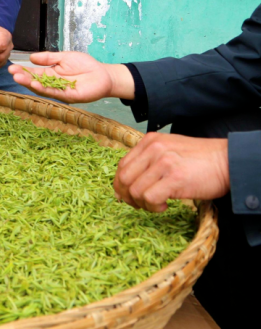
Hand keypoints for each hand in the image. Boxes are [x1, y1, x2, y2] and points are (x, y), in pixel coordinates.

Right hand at [8, 51, 132, 102]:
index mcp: (51, 74)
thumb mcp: (64, 57)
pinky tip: (36, 84)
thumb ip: (48, 58)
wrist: (104, 74)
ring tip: (19, 78)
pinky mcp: (69, 96)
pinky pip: (55, 93)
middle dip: (23, 77)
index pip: (34, 72)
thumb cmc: (85, 65)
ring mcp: (60, 91)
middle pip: (35, 81)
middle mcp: (53, 84)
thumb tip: (31, 57)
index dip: (23, 71)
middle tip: (12, 72)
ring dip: (30, 84)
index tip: (12, 67)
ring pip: (42, 88)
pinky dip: (44, 89)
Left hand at [115, 134, 229, 211]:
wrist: (228, 160)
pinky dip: (153, 206)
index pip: (122, 165)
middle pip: (124, 178)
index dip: (121, 184)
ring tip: (156, 205)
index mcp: (149, 141)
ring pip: (135, 190)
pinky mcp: (175, 178)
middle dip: (127, 196)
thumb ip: (149, 161)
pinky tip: (164, 206)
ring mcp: (163, 162)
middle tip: (139, 204)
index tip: (127, 196)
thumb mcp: (170, 150)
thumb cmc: (200, 160)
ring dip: (142, 203)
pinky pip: (149, 197)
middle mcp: (153, 149)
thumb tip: (127, 184)